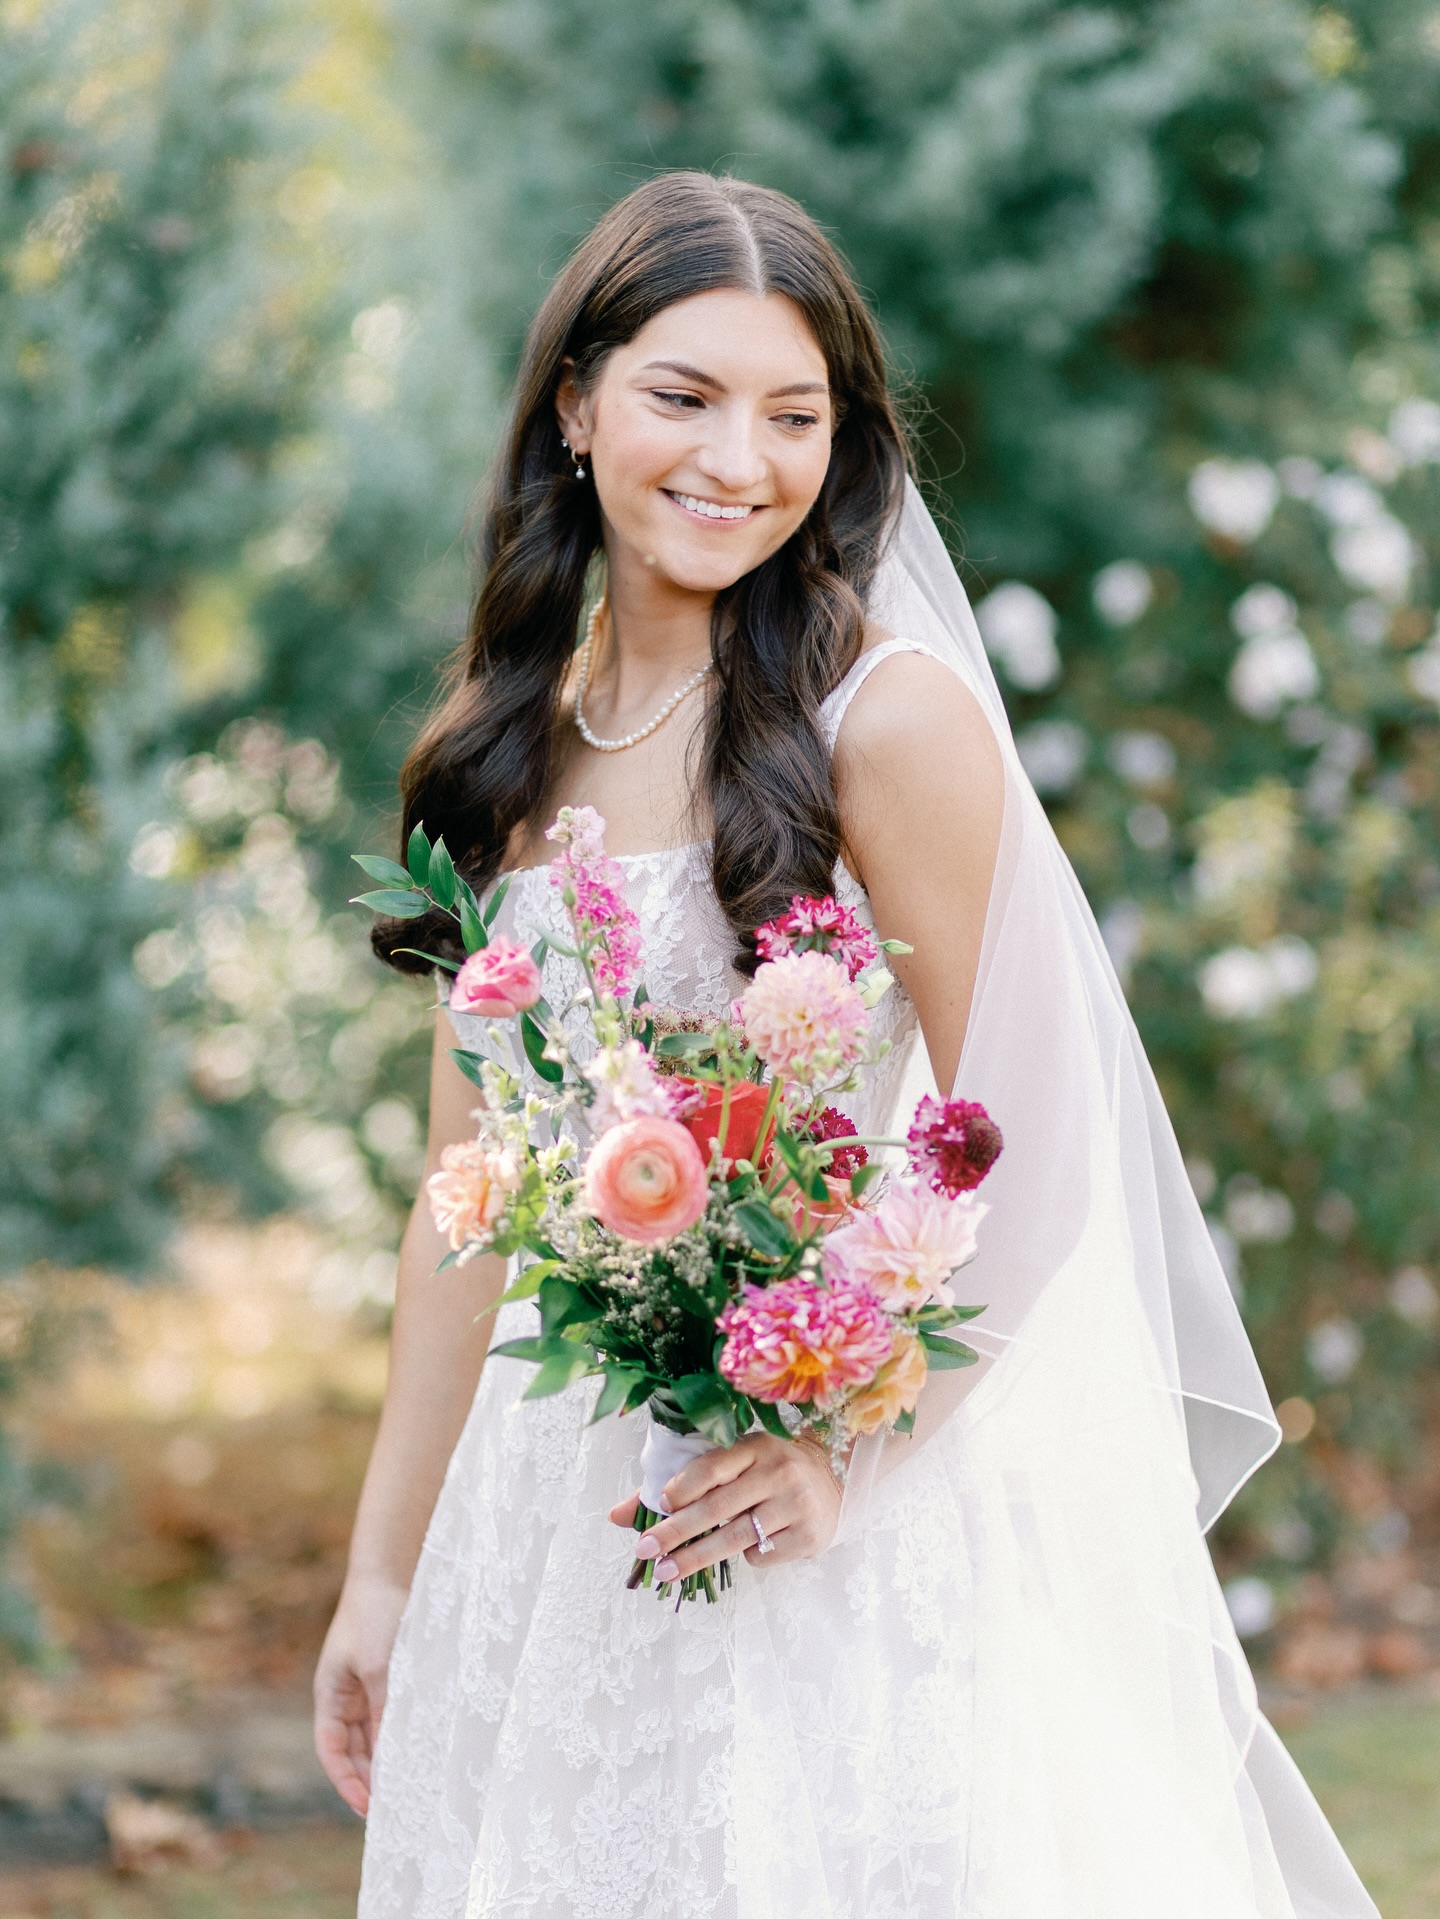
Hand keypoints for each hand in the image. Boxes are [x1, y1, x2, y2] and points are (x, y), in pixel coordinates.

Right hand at [313, 1572, 409, 1815]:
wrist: (394, 1566)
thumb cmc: (377, 1615)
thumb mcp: (380, 1669)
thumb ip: (385, 1714)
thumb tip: (392, 1760)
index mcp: (331, 1693)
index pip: (332, 1750)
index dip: (346, 1781)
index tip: (369, 1809)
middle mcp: (347, 1691)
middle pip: (355, 1747)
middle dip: (371, 1776)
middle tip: (397, 1804)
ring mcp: (370, 1681)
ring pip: (377, 1731)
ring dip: (390, 1755)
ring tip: (411, 1782)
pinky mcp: (392, 1670)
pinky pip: (394, 1710)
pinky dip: (404, 1730)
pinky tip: (422, 1745)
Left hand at [607, 1433, 840, 1580]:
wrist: (831, 1480)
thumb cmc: (766, 1471)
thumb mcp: (732, 1465)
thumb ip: (677, 1485)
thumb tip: (614, 1516)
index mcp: (756, 1446)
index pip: (714, 1466)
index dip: (684, 1486)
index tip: (659, 1505)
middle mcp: (779, 1471)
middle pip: (719, 1507)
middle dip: (677, 1531)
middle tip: (646, 1550)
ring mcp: (797, 1504)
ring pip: (736, 1537)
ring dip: (696, 1557)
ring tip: (665, 1572)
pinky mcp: (810, 1535)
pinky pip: (760, 1554)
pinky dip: (745, 1556)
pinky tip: (748, 1545)